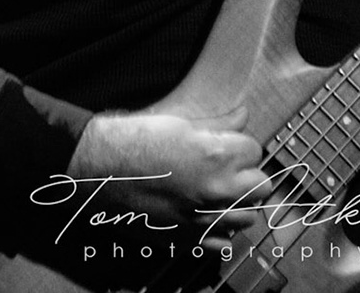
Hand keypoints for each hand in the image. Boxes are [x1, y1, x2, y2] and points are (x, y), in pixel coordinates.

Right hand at [63, 110, 270, 235]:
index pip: (255, 151)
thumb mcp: (179, 122)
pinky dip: (221, 231)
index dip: (239, 146)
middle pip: (261, 186)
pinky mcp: (187, 240)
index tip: (225, 146)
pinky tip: (207, 216)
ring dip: (238, 203)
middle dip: (247, 175)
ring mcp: (204, 219)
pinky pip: (224, 243)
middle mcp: (217, 190)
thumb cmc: (134, 140)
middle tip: (227, 169)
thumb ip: (218, 124)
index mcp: (217, 155)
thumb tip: (243, 116)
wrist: (98, 170)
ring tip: (218, 193)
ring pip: (248, 217)